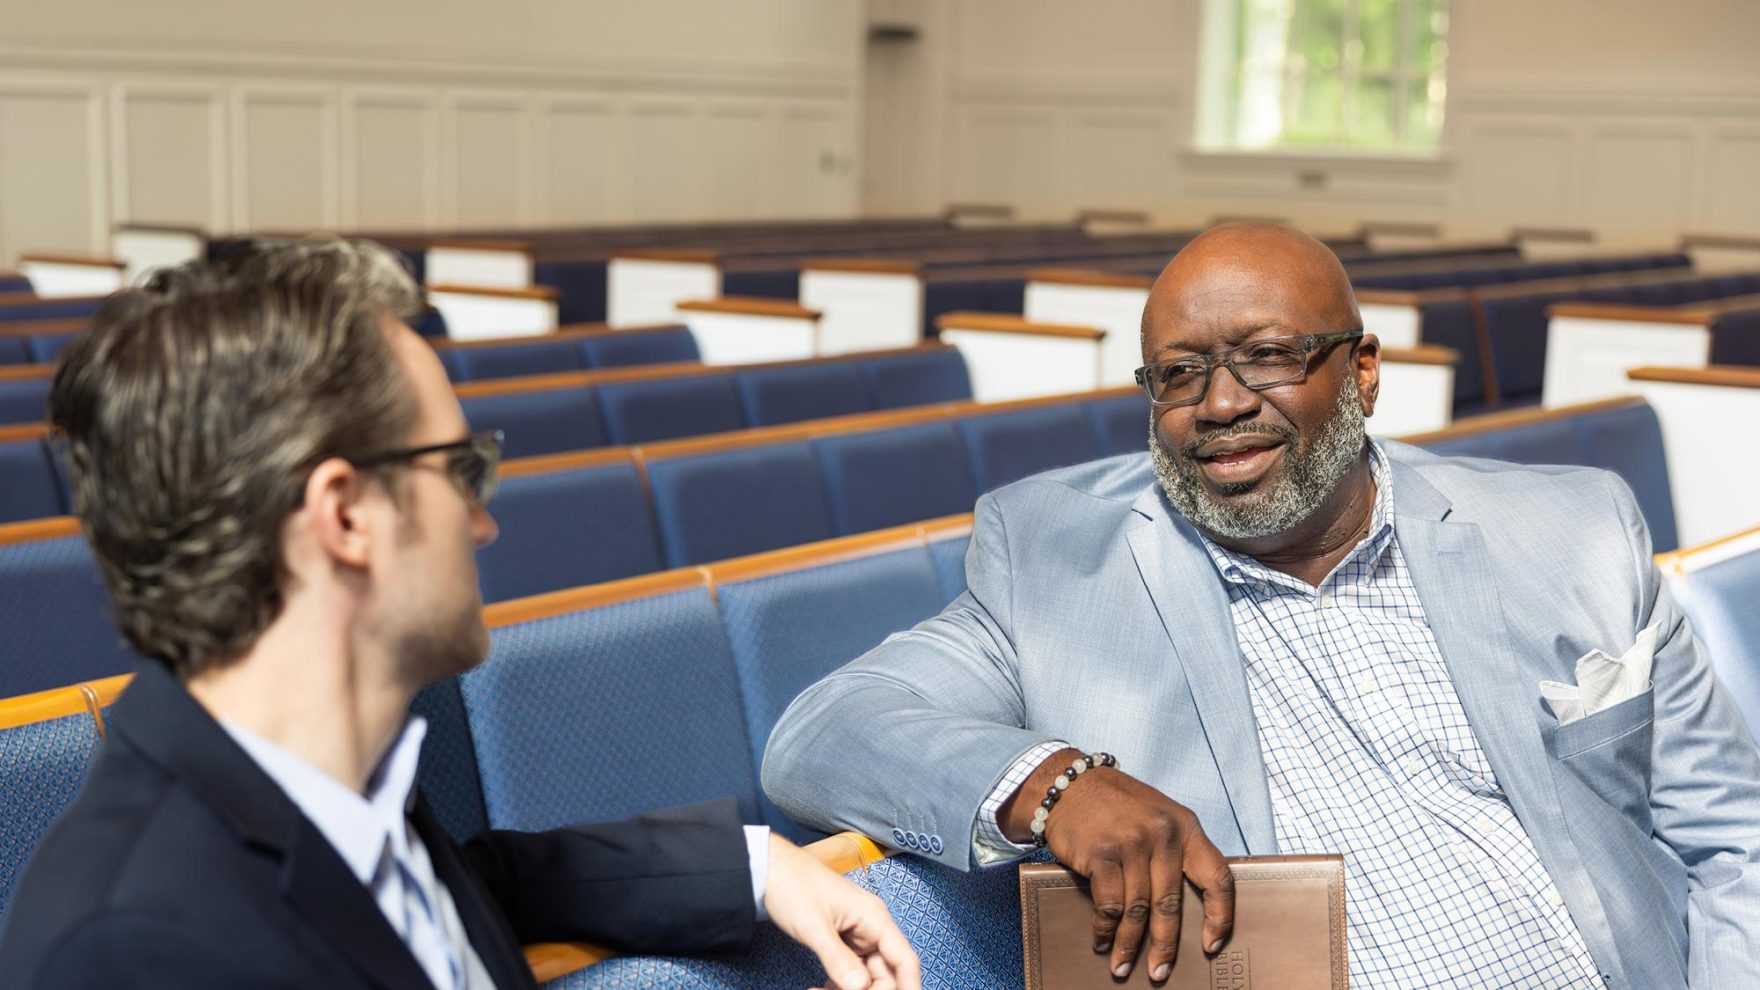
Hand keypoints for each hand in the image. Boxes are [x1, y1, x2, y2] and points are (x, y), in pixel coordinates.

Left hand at [762, 833, 921, 989]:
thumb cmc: (792, 885)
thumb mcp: (813, 926)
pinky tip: (820, 989)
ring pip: (866, 974)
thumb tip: (860, 987)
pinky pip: (850, 969)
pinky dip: (839, 984)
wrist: (769, 868)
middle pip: (885, 972)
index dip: (909, 986)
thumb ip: (838, 959)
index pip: (904, 959)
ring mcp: (856, 933)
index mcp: (874, 918)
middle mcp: (871, 926)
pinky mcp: (841, 938)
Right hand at [999, 749, 1234, 982]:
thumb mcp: (1159, 816)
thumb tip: (1181, 909)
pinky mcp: (1101, 854)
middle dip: (1164, 945)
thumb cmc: (1117, 805)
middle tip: (1159, 971)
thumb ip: (1174, 851)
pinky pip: (1110, 904)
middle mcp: (1163, 834)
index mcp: (1186, 826)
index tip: (1212, 945)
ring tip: (1122, 966)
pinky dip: (1105, 929)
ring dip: (1129, 944)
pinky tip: (1101, 941)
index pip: (1217, 877)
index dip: (1220, 917)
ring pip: (1137, 910)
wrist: (1070, 783)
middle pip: (1170, 904)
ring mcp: (1131, 843)